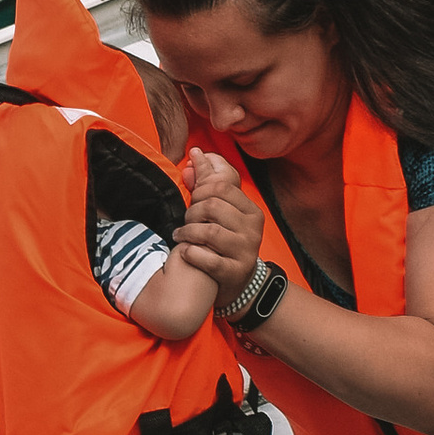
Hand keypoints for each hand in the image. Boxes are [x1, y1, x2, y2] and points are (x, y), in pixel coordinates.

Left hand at [174, 149, 263, 299]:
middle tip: (184, 222)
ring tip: (180, 236)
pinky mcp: (234, 272)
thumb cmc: (225, 242)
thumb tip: (196, 152)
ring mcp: (245, 251)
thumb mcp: (222, 212)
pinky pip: (207, 259)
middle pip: (213, 207)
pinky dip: (190, 254)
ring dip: (187, 233)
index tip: (193, 201)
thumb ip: (208, 181)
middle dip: (191, 212)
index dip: (200, 191)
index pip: (222, 187)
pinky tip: (185, 252)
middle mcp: (252, 229)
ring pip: (208, 232)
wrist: (238, 282)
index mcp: (251, 211)